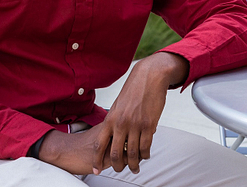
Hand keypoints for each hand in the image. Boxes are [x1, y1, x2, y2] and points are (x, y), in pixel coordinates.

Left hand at [38, 52, 187, 175]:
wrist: (149, 77)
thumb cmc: (133, 90)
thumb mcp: (118, 105)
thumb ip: (115, 121)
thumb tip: (112, 135)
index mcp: (110, 119)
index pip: (99, 145)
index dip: (97, 160)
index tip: (96, 170)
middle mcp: (121, 124)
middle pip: (116, 154)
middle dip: (118, 166)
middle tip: (121, 170)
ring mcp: (135, 125)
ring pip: (133, 153)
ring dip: (134, 164)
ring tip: (136, 167)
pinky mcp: (149, 124)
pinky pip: (146, 146)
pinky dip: (145, 154)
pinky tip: (145, 155)